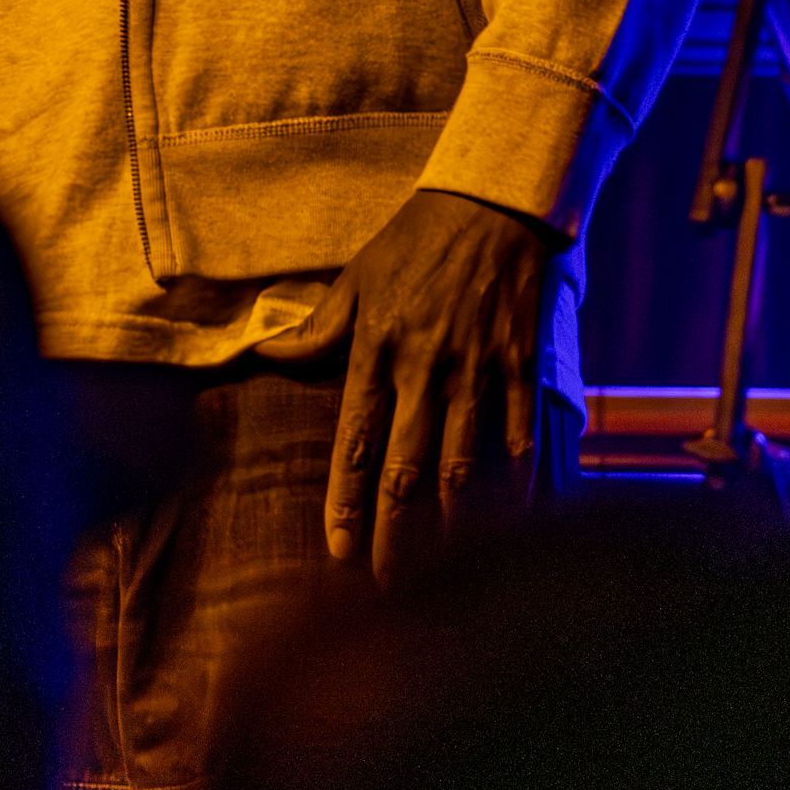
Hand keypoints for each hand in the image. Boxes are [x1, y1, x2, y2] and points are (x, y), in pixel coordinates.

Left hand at [260, 188, 550, 581]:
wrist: (493, 199)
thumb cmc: (416, 240)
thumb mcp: (357, 278)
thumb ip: (317, 331)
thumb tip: (267, 357)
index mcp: (377, 348)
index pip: (354, 441)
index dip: (343, 501)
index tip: (336, 552)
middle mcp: (424, 367)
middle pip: (406, 469)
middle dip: (394, 535)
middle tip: (385, 590)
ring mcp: (478, 369)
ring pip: (462, 465)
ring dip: (452, 528)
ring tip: (443, 579)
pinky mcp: (522, 364)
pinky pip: (519, 437)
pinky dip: (517, 485)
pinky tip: (512, 527)